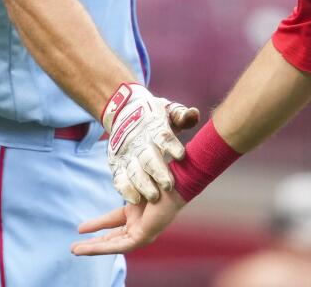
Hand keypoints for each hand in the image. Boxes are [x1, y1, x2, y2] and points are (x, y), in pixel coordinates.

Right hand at [71, 188, 185, 255]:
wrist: (175, 182)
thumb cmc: (160, 179)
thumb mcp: (134, 186)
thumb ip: (124, 189)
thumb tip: (117, 180)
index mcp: (137, 213)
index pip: (113, 222)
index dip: (97, 224)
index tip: (81, 228)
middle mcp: (139, 224)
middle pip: (111, 237)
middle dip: (92, 243)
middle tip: (74, 247)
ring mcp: (142, 233)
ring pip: (112, 245)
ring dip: (92, 248)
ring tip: (74, 251)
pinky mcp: (143, 238)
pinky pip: (118, 246)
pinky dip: (101, 247)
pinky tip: (87, 249)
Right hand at [102, 83, 199, 203]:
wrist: (124, 112)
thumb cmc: (155, 115)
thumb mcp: (169, 110)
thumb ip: (182, 115)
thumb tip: (194, 114)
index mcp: (153, 126)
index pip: (162, 136)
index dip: (171, 145)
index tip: (181, 155)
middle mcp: (138, 141)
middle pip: (148, 157)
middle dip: (158, 172)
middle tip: (169, 185)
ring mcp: (126, 154)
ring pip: (133, 171)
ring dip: (143, 184)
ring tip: (154, 197)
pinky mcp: (117, 164)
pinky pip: (119, 179)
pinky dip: (126, 189)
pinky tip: (136, 199)